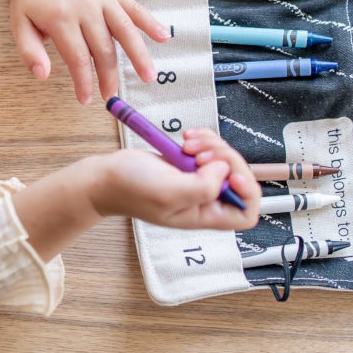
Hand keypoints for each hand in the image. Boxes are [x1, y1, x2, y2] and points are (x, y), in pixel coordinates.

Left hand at [6, 0, 170, 103]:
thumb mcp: (18, 24)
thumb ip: (29, 51)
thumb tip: (42, 75)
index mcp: (60, 17)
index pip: (77, 58)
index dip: (83, 82)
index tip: (86, 100)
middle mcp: (85, 7)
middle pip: (103, 49)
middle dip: (108, 76)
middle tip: (111, 96)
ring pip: (125, 30)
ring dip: (139, 55)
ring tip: (149, 77)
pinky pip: (134, 7)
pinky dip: (150, 22)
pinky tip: (164, 37)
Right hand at [87, 135, 260, 229]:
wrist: (105, 175)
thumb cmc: (130, 188)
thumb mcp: (169, 192)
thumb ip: (203, 187)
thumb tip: (225, 171)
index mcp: (204, 215)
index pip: (246, 212)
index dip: (247, 191)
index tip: (229, 172)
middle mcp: (203, 200)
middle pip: (237, 178)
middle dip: (224, 159)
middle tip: (200, 153)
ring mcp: (195, 180)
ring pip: (223, 160)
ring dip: (211, 145)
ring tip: (188, 143)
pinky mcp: (185, 164)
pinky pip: (207, 148)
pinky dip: (201, 139)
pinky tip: (186, 138)